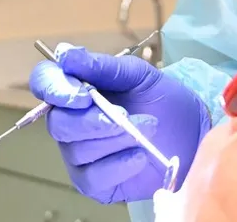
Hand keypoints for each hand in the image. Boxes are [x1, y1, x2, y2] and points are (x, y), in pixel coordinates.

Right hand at [28, 46, 209, 203]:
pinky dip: (117, 165)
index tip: (82, 95)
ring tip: (146, 130)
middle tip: (125, 115)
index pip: (45, 83)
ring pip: (78, 150)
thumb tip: (66, 54)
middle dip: (93, 120)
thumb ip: (103, 66)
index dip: (54, 88)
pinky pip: (92, 177)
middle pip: (58, 123)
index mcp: (77, 89)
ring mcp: (79, 154)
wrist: (191, 134)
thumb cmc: (162, 100)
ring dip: (114, 139)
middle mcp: (71, 122)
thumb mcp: (139, 75)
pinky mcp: (93, 182)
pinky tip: (139, 156)